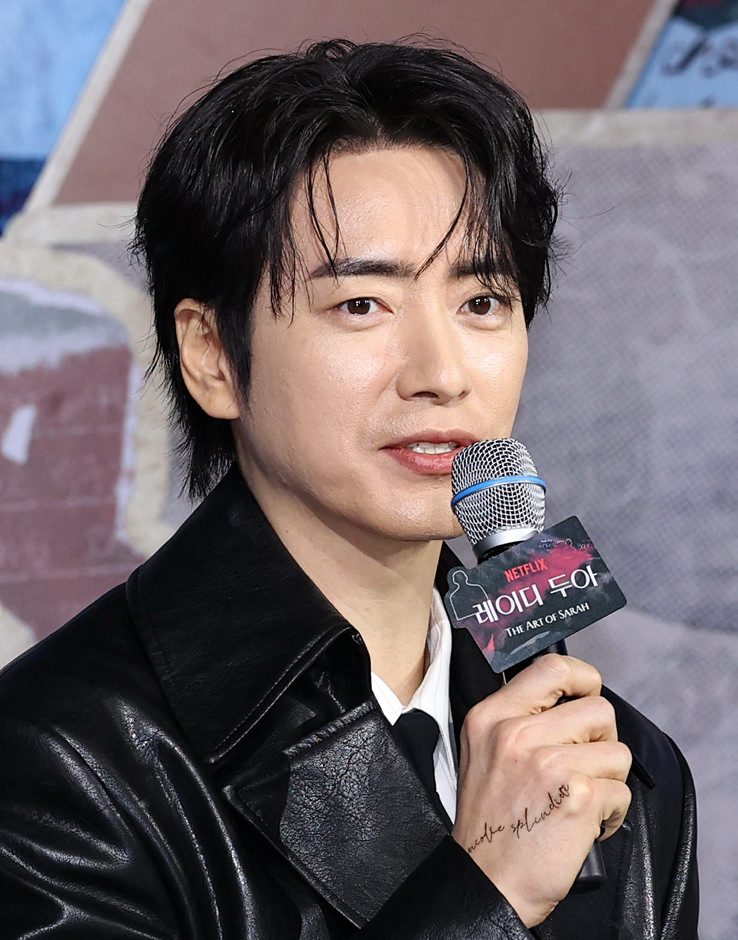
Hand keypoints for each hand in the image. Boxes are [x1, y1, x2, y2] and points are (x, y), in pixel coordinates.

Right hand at [452, 654, 631, 927]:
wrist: (485, 881)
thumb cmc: (490, 820)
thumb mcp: (482, 751)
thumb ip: (517, 718)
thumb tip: (570, 699)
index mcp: (491, 716)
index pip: (552, 667)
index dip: (584, 678)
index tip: (586, 696)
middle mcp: (517, 733)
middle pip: (598, 709)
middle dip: (602, 739)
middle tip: (583, 765)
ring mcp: (549, 763)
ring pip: (617, 751)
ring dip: (608, 779)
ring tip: (581, 798)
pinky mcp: (578, 797)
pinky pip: (622, 791)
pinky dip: (612, 813)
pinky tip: (587, 824)